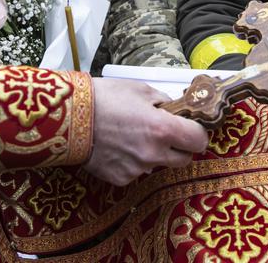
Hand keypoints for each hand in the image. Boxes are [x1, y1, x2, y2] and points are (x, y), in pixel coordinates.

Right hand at [84, 78, 208, 185]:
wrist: (68, 116)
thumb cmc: (104, 97)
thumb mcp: (140, 89)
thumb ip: (164, 102)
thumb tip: (176, 109)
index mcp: (163, 129)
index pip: (199, 141)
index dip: (198, 133)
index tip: (191, 128)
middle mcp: (154, 154)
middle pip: (184, 159)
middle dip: (180, 147)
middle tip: (166, 133)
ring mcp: (137, 169)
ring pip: (158, 165)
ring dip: (154, 154)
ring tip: (132, 136)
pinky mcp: (120, 179)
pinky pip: (136, 172)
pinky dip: (132, 162)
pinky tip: (118, 146)